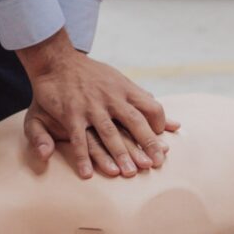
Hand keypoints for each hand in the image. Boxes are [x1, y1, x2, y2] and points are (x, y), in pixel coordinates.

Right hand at [17, 30, 179, 179]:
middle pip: (135, 122)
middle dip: (146, 144)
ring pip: (109, 133)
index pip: (152, 108)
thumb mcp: (121, 81)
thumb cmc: (92, 75)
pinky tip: (88, 173)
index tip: (162, 143)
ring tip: (128, 173)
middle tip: (154, 165)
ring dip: (119, 154)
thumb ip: (145, 102)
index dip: (159, 126)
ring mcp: (91, 106)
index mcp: (125, 89)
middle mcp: (111, 97)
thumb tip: (175, 125)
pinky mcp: (71, 113)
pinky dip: (83, 157)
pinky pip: (79, 139)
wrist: (57, 60)